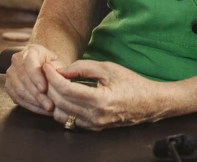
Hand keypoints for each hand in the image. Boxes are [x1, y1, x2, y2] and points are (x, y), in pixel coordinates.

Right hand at [5, 44, 66, 114]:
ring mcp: (11, 73)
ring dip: (34, 102)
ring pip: (19, 90)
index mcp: (31, 50)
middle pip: (24, 79)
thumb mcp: (59, 63)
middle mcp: (17, 60)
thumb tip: (56, 74)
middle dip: (37, 94)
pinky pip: (16, 98)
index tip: (44, 89)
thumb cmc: (54, 65)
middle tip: (50, 105)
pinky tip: (40, 109)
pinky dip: (29, 105)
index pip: (29, 62)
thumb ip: (58, 68)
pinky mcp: (9, 86)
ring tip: (47, 108)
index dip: (36, 77)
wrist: (45, 67)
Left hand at [43, 60, 165, 130]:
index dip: (53, 77)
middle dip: (50, 85)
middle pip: (60, 102)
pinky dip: (63, 107)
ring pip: (61, 115)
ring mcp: (93, 125)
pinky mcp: (93, 128)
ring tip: (57, 83)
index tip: (47, 66)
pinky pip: (69, 120)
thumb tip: (62, 69)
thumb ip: (84, 67)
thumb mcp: (108, 68)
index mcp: (99, 100)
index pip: (66, 89)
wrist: (149, 103)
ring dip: (54, 98)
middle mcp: (94, 116)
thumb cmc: (131, 83)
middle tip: (49, 72)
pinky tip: (65, 95)